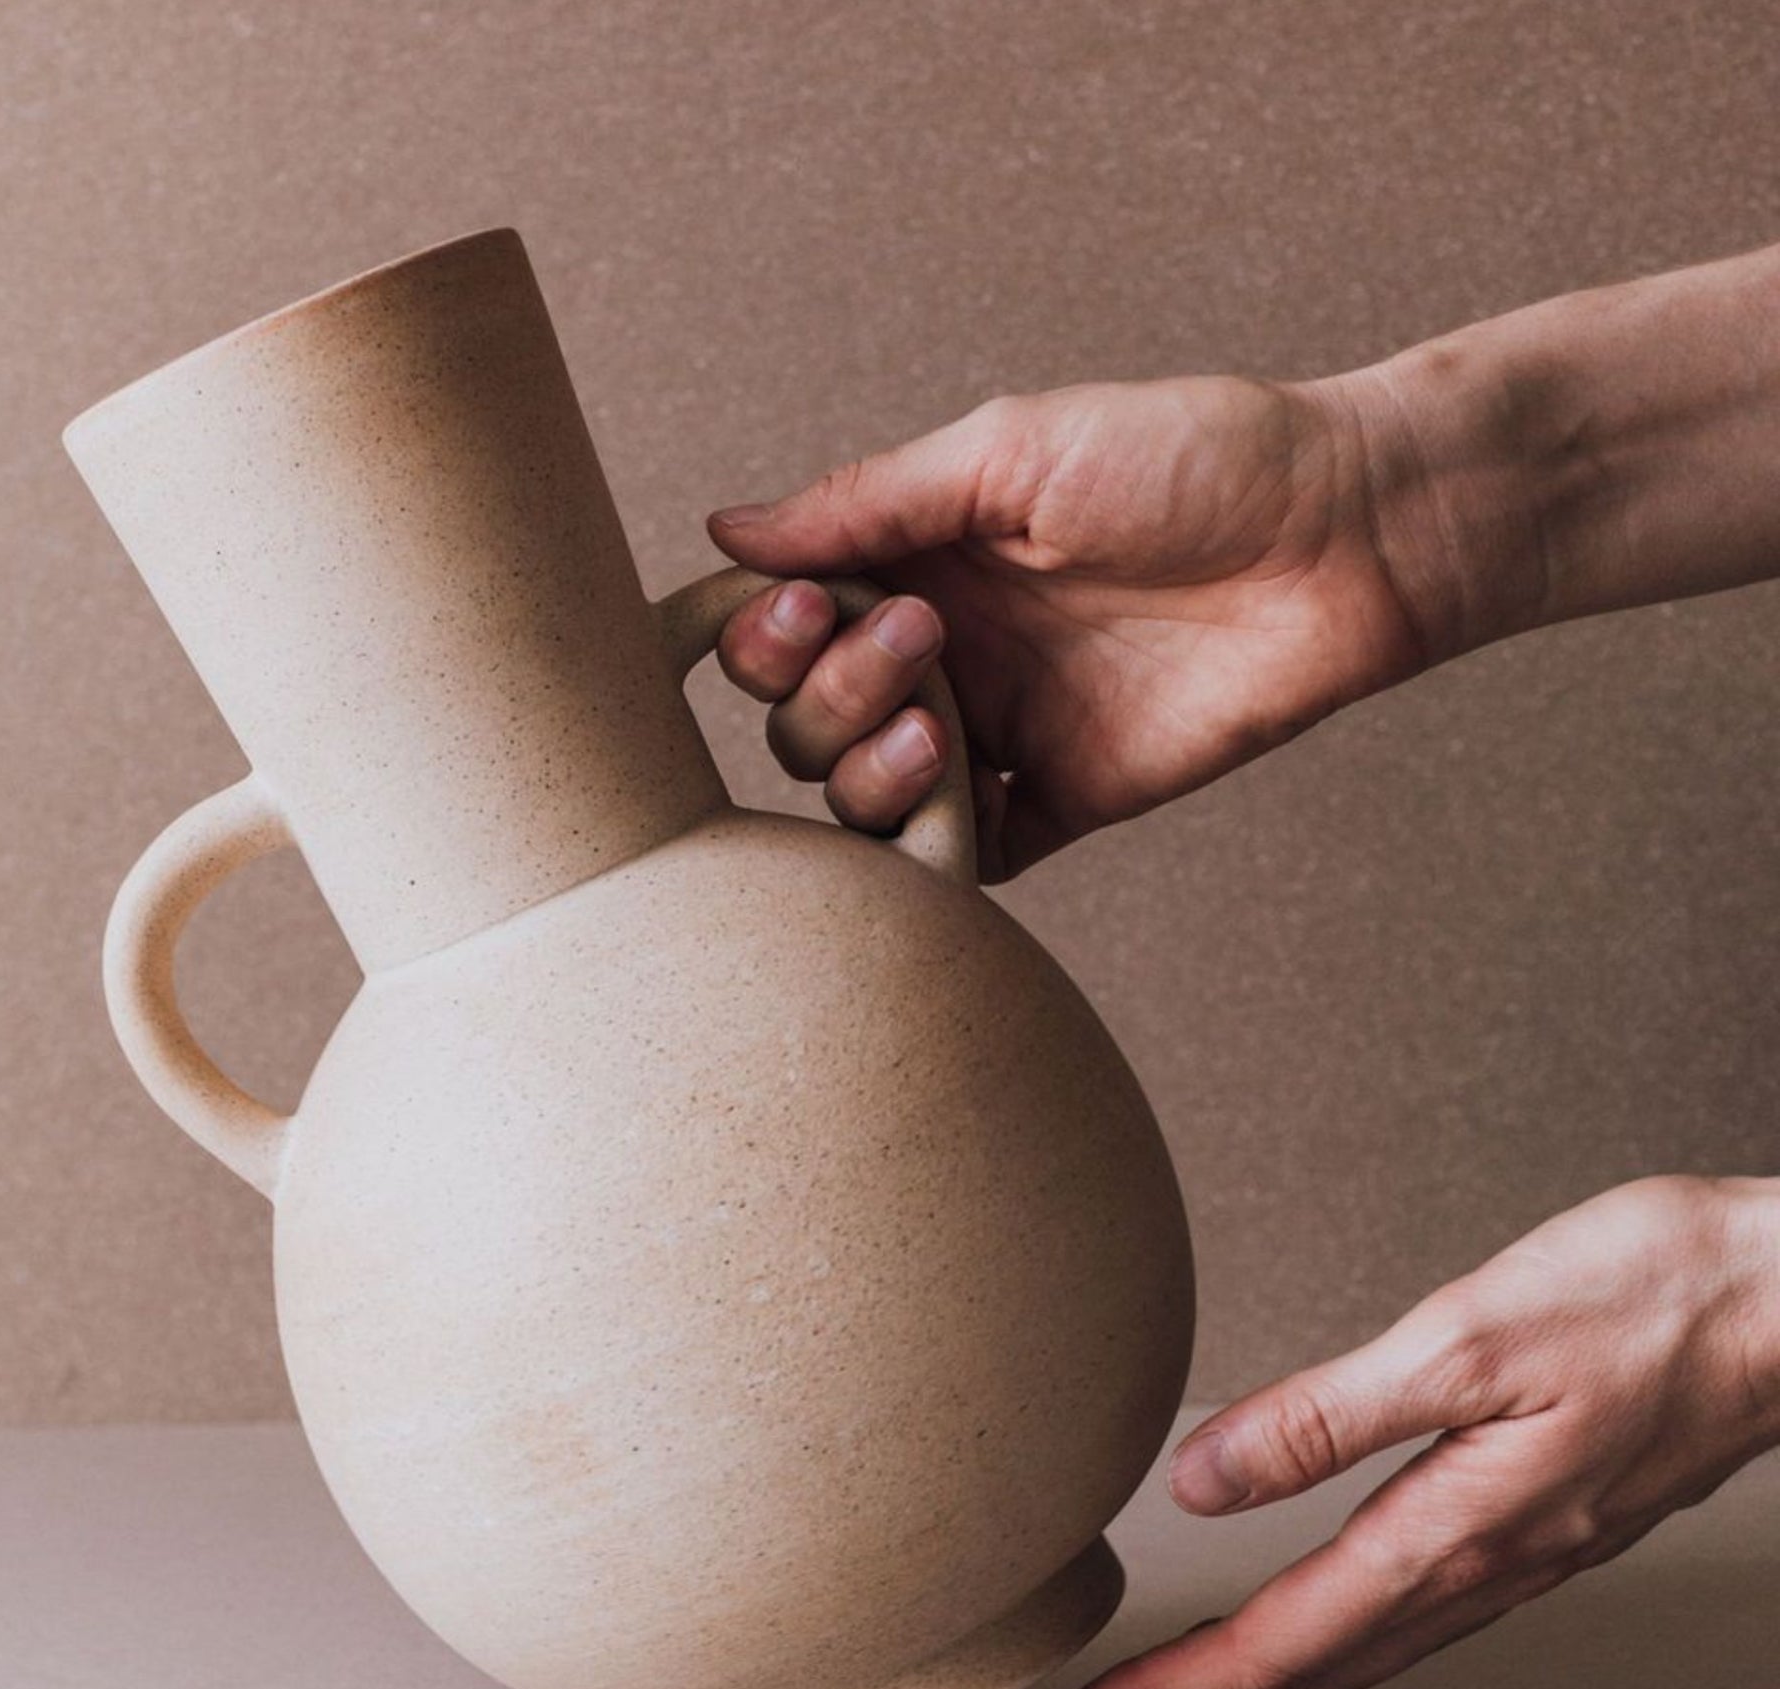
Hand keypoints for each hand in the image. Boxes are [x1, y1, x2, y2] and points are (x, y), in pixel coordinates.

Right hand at [706, 374, 1434, 879]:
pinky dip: (929, 851)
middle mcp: (942, 655)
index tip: (797, 609)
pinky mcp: (1062, 801)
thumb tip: (725, 531)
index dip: (758, 636)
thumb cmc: (1189, 459)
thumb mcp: (1010, 449)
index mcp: (917, 565)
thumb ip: (868, 501)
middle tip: (923, 637)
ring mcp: (998, 734)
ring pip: (859, 801)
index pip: (778, 627)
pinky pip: (960, 860)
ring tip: (938, 723)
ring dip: (865, 771)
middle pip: (803, 725)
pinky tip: (957, 796)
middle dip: (829, 692)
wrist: (1342, 535)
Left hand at [1062, 1174, 1779, 1688]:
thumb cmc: (1649, 1298)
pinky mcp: (1554, 1518)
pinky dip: (1345, 1629)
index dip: (1180, 1685)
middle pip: (1321, 1669)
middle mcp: (1489, 1564)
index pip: (1285, 1642)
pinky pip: (1424, 1610)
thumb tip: (1202, 1477)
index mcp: (1455, 1530)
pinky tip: (1331, 1600)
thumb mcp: (1464, 1340)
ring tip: (1197, 1671)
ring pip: (1374, 1648)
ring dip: (1274, 1671)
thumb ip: (1326, 1416)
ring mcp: (1527, 1550)